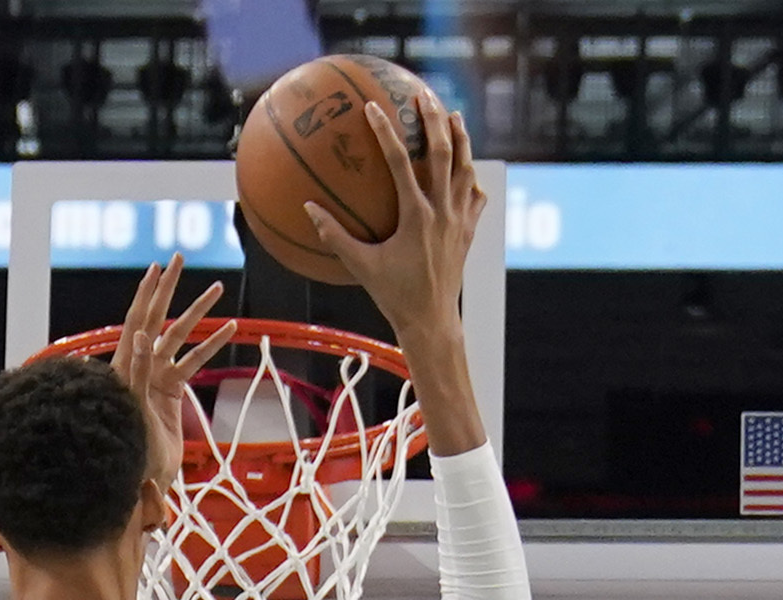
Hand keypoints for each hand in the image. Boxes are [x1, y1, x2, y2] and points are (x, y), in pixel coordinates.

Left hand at [111, 255, 237, 490]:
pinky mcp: (172, 389)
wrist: (141, 473)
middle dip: (169, 288)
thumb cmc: (129, 444)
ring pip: (181, 335)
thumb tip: (142, 336)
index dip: (146, 293)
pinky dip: (212, 345)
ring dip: (199, 312)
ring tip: (218, 289)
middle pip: (157, 316)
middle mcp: (141, 362)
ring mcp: (157, 374)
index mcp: (126, 363)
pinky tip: (231, 329)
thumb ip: (137, 371)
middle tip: (180, 258)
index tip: (157, 267)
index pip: (137, 319)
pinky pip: (195, 361)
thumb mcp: (132, 407)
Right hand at [301, 88, 484, 343]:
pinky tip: (466, 169)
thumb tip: (308, 208)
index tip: (372, 107)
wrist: (432, 320)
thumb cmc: (392, 295)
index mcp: (416, 216)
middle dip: (434, 120)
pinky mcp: (468, 231)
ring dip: (460, 140)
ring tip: (455, 116)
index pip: (400, 162)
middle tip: (424, 96)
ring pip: (465, 169)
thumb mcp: (360, 265)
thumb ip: (333, 235)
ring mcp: (459, 220)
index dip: (385, 132)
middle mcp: (442, 212)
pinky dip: (471, 178)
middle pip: (442, 154)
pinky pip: (475, 197)